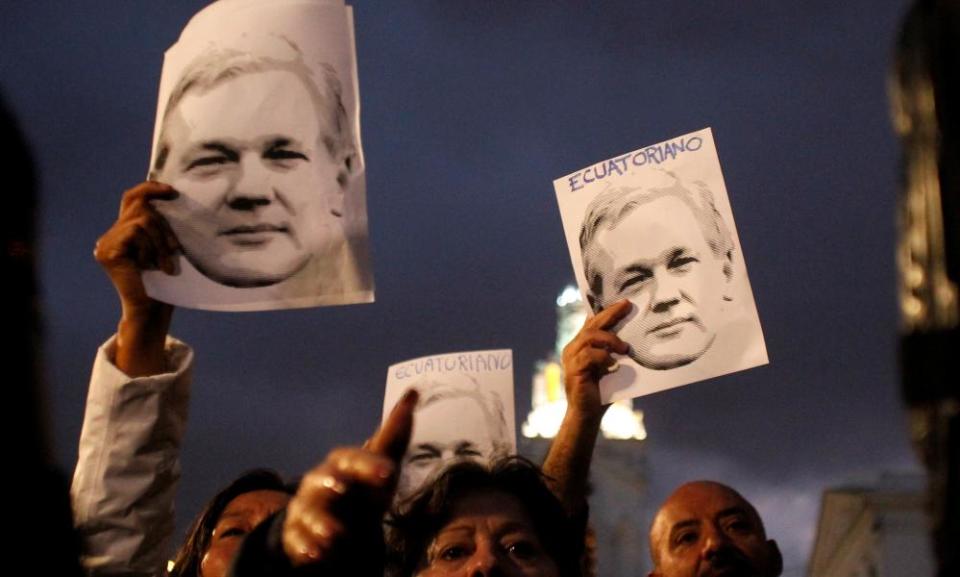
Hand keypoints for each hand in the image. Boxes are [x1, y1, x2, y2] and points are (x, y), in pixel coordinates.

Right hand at [94, 181, 178, 318]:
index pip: (132, 198)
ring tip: (165, 264)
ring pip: (143, 220)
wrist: (152, 310)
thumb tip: (172, 196)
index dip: (149, 188)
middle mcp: (110, 235)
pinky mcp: (107, 251)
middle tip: (175, 251)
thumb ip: (160, 225)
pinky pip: (136, 231)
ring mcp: (105, 243)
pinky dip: (150, 247)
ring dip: (161, 241)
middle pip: (140, 206)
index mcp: (123, 232)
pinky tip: (150, 266)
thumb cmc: (164, 282)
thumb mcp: (165, 246)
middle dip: (164, 226)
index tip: (171, 191)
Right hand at [282, 389, 417, 569]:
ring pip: (310, 510)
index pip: (355, 458)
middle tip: (344, 488)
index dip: (370, 465)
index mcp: (345, 463)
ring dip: (322, 521)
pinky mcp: (297, 534)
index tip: (389, 474)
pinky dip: (308, 548)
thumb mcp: (381, 465)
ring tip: (336, 535)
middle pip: (327, 478)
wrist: (334, 523)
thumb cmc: (362, 489)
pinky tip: (317, 555)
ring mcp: (307, 506)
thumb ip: (395, 434)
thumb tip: (414, 391)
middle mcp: (323, 480)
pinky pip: (299, 541)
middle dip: (334, 482)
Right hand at [560, 300, 630, 418]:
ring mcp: (571, 358)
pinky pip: (588, 355)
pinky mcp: (573, 369)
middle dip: (610, 314)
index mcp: (581, 345)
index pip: (593, 322)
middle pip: (591, 324)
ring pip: (589, 336)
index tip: (625, 302)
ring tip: (624, 349)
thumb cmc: (601, 392)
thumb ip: (615, 353)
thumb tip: (636, 340)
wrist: (587, 415)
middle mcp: (573, 348)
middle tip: (626, 306)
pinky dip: (603, 357)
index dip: (607, 310)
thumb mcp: (611, 367)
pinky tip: (613, 365)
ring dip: (610, 340)